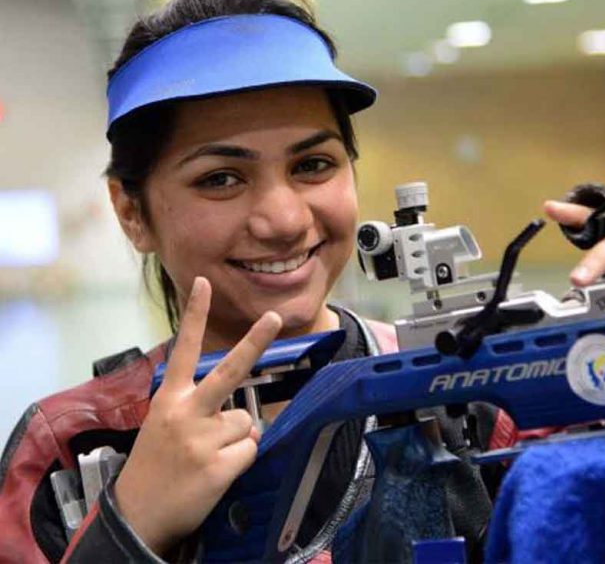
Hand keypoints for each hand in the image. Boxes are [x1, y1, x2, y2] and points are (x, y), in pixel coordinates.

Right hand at [114, 277, 281, 554]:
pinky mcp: (217, 466)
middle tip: (275, 317)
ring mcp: (202, 439)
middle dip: (255, 341)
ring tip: (208, 458)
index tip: (203, 283)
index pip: (184, 350)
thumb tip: (247, 418)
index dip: (195, 315)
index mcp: (170, 399)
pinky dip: (240, 462)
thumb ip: (203, 411)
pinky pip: (250, 451)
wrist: (136, 515)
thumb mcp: (167, 427)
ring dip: (237, 441)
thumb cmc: (156, 465)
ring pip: (247, 423)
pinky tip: (214, 474)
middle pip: (229, 371)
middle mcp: (186, 412)